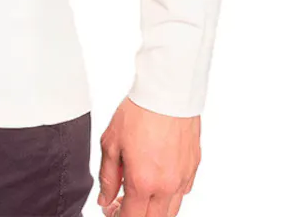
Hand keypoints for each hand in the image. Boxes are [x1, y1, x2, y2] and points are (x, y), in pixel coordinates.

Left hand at [96, 97, 200, 215]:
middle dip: (136, 215)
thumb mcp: (111, 143)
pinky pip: (182, 192)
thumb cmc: (139, 112)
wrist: (167, 92)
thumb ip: (107, 176)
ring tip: (139, 193)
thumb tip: (105, 199)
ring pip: (170, 211)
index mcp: (143, 183)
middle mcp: (166, 186)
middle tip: (122, 203)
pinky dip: (169, 194)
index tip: (111, 209)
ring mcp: (183, 178)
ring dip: (154, 209)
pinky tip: (157, 179)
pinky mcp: (193, 167)